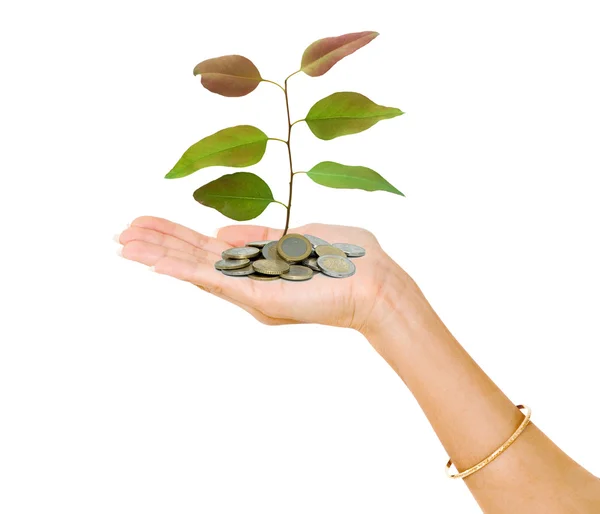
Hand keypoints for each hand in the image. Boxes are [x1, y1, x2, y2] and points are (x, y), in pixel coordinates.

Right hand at [117, 216, 412, 331]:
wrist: (376, 284)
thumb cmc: (350, 258)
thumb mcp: (300, 236)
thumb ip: (260, 236)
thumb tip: (221, 232)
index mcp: (259, 261)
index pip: (209, 247)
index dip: (177, 234)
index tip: (149, 224)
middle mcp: (250, 278)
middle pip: (194, 257)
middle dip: (158, 243)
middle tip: (121, 232)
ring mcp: (250, 289)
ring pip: (196, 269)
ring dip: (158, 255)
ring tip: (123, 243)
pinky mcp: (258, 296)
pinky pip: (213, 280)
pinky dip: (181, 270)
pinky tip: (153, 261)